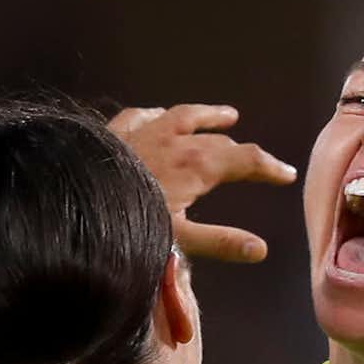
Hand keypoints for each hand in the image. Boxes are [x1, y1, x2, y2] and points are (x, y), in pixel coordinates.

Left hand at [108, 104, 297, 263]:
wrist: (76, 196)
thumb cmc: (131, 221)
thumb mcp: (180, 239)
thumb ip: (221, 242)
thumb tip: (260, 249)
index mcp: (198, 165)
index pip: (245, 160)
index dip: (269, 167)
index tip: (287, 175)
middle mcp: (176, 140)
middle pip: (219, 140)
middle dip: (243, 150)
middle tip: (259, 159)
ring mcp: (145, 132)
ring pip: (184, 117)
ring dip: (209, 116)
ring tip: (228, 114)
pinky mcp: (117, 132)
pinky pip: (143, 116)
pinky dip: (158, 115)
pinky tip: (159, 114)